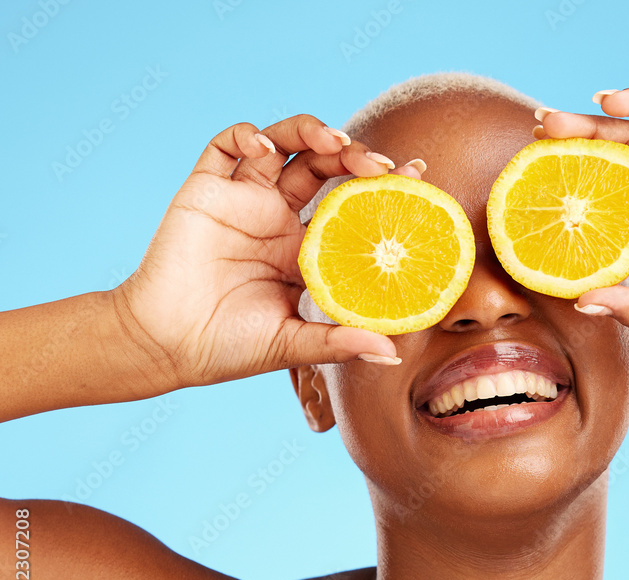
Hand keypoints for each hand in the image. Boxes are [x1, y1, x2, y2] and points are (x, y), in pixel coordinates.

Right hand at [112, 115, 422, 389]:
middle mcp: (277, 217)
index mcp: (304, 249)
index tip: (417, 175)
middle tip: (381, 167)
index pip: (352, 205)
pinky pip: (224, 147)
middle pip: (324, 167)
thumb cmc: (229, 347)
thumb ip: (340, 342)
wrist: (166, 346)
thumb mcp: (293, 344)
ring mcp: (243, 200)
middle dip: (355, 156)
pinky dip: (245, 135)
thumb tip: (393, 353)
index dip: (383, 187)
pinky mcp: (205, 190)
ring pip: (283, 145)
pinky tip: (265, 148)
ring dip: (310, 132)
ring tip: (335, 143)